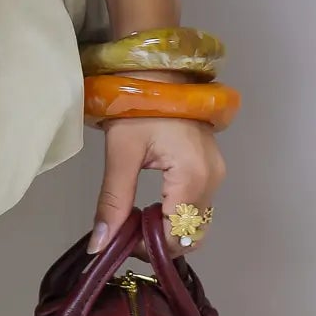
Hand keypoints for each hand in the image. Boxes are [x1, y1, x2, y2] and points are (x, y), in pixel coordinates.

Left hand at [88, 103, 225, 261]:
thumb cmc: (136, 105)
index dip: (150, 247)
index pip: (178, 236)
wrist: (156, 68)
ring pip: (197, 222)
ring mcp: (216, 173)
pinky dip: (177, 213)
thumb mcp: (120, 153)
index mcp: (193, 177)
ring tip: (137, 218)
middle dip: (160, 242)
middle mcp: (213, 180)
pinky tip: (153, 205)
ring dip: (169, 229)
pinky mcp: (212, 166)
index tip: (123, 241)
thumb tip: (99, 247)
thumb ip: (113, 202)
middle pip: (192, 234)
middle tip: (128, 232)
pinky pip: (198, 205)